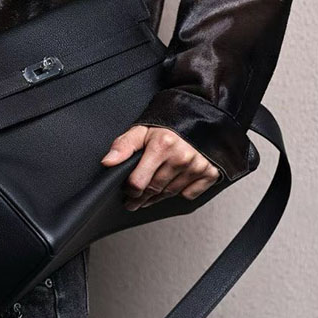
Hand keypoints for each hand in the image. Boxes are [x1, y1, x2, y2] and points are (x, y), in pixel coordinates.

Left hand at [100, 125, 220, 210]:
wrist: (202, 116)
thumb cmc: (170, 123)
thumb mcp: (143, 129)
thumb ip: (124, 145)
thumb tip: (108, 162)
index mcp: (162, 145)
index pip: (138, 182)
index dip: (129, 190)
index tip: (127, 191)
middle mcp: (181, 157)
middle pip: (154, 190)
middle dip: (140, 198)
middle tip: (133, 201)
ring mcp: (197, 166)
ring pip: (170, 194)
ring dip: (158, 197)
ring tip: (150, 195)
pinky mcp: (210, 173)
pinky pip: (189, 194)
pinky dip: (181, 192)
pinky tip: (174, 184)